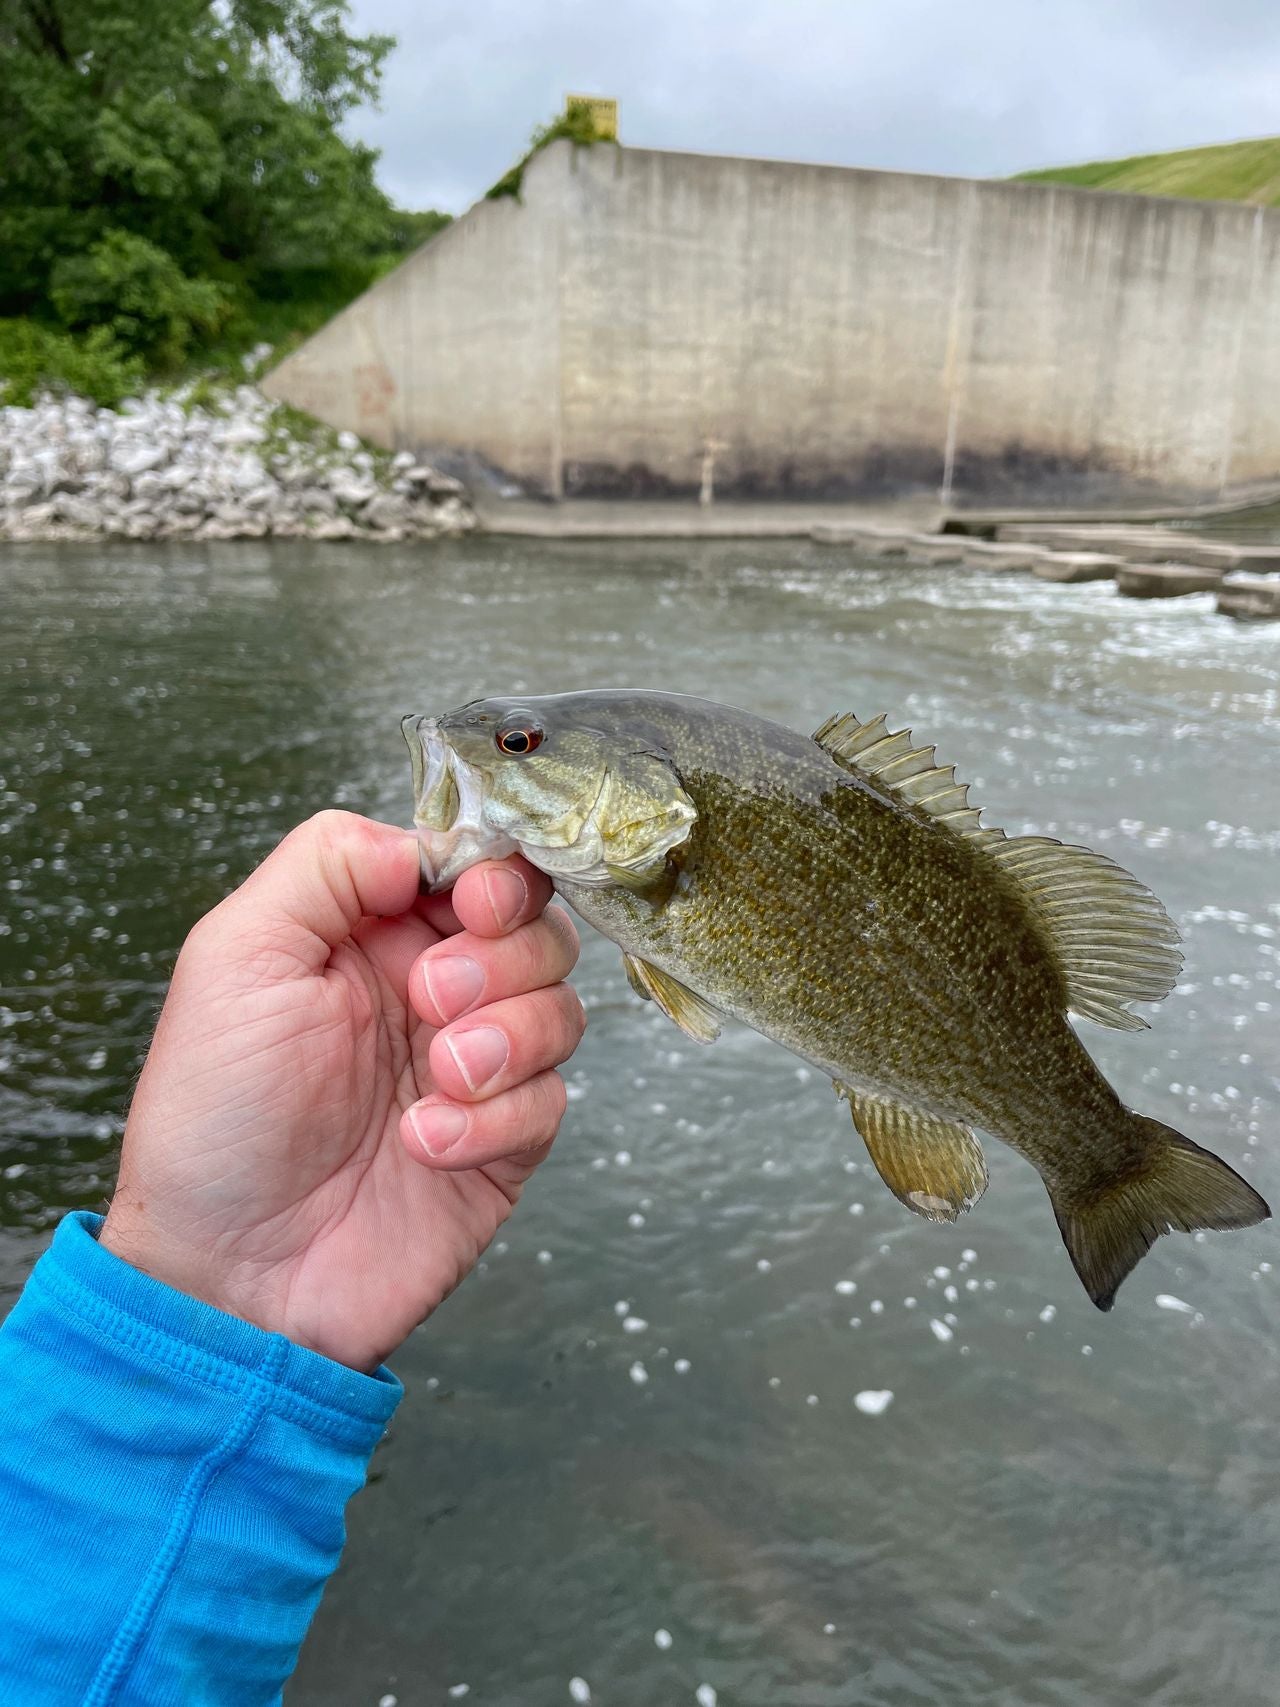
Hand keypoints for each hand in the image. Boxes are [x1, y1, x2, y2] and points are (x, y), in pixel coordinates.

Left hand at [100, 811, 585, 1371]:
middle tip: (431, 1001)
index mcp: (371, 935)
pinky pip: (551, 1102)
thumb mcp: (236, 956)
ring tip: (433, 1080)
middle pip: (537, 928)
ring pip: (561, 1009)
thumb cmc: (213, 1118)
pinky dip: (496, 1119)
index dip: (493, 875)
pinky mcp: (503, 1145)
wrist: (229, 1275)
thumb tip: (424, 842)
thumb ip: (327, 865)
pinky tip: (425, 1144)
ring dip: (505, 1038)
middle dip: (501, 957)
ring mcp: (473, 1070)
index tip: (471, 904)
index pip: (475, 868)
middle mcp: (430, 993)